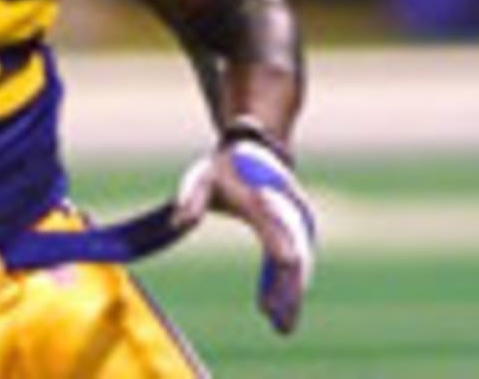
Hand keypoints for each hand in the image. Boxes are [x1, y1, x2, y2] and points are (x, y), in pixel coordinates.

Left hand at [173, 142, 316, 333]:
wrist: (254, 150)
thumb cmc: (222, 169)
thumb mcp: (201, 178)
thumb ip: (191, 198)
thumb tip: (179, 221)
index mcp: (259, 195)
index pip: (272, 223)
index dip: (278, 247)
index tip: (282, 270)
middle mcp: (284, 209)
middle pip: (293, 252)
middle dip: (288, 288)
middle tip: (279, 321)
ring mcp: (294, 220)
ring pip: (299, 262)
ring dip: (292, 294)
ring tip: (283, 327)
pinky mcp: (296, 232)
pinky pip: (296, 263)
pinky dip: (291, 287)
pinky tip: (283, 316)